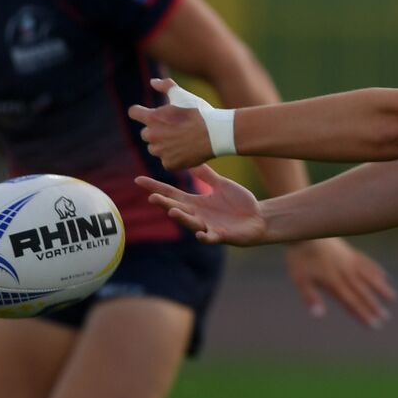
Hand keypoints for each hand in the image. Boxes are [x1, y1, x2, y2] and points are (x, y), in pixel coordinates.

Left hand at [127, 78, 212, 169]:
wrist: (216, 134)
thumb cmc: (199, 113)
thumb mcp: (182, 95)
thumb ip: (165, 86)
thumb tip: (153, 82)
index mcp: (152, 118)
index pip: (134, 113)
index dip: (140, 112)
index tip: (147, 113)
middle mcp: (152, 136)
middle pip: (145, 134)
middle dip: (156, 131)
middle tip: (173, 128)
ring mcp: (160, 151)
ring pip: (155, 149)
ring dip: (163, 145)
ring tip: (180, 140)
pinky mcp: (169, 164)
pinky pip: (166, 161)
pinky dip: (174, 157)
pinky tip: (186, 150)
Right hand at [136, 165, 266, 245]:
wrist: (259, 218)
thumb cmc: (239, 203)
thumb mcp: (221, 185)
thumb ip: (206, 175)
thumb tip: (191, 159)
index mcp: (196, 202)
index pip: (171, 193)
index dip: (155, 187)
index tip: (138, 180)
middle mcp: (198, 215)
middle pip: (177, 208)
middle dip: (164, 204)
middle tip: (152, 197)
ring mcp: (208, 226)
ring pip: (191, 223)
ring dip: (181, 218)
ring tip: (171, 211)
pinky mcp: (221, 236)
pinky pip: (211, 238)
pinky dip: (205, 237)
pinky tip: (201, 234)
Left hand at [284, 238, 396, 329]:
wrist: (306, 230)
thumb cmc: (300, 257)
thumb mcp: (300, 279)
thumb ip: (311, 297)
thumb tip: (319, 315)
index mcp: (334, 282)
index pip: (351, 302)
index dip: (363, 314)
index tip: (374, 325)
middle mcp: (345, 273)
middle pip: (363, 292)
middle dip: (374, 306)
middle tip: (386, 318)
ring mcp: (349, 261)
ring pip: (369, 277)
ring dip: (381, 288)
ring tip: (392, 298)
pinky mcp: (349, 251)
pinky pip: (366, 262)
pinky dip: (375, 270)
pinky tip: (383, 275)